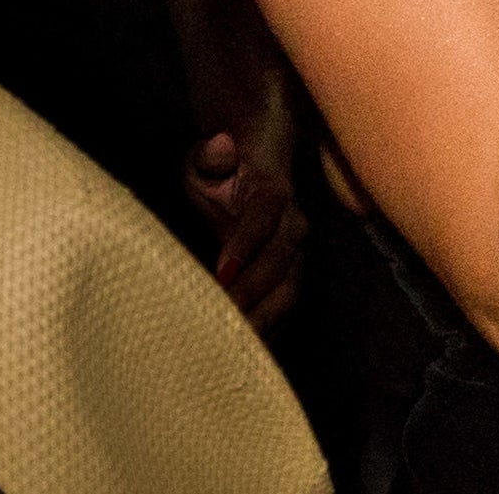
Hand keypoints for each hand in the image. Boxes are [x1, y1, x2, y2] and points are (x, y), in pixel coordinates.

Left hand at [185, 93, 305, 333]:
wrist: (256, 172)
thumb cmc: (220, 170)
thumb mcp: (205, 158)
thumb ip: (211, 155)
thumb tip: (221, 143)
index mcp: (272, 194)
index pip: (263, 219)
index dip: (247, 243)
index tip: (222, 272)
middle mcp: (291, 225)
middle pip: (281, 263)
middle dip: (253, 293)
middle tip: (219, 323)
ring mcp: (294, 253)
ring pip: (288, 290)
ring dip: (263, 319)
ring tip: (233, 348)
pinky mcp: (288, 275)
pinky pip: (283, 306)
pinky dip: (268, 330)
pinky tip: (244, 355)